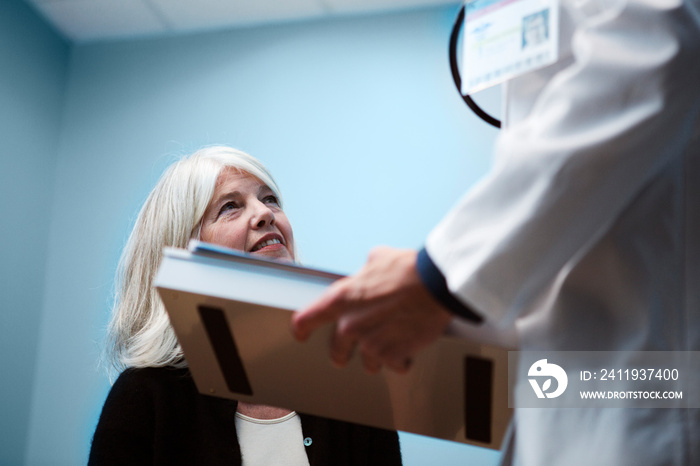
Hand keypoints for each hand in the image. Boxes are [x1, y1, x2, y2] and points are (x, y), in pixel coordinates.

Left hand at [291, 247, 451, 373]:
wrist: (436, 285)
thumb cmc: (408, 269)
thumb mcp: (378, 257)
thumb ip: (366, 270)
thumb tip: (369, 268)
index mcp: (342, 299)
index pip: (307, 320)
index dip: (302, 329)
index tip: (301, 335)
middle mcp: (351, 325)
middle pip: (337, 352)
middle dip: (343, 354)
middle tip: (349, 354)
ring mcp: (372, 344)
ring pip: (368, 363)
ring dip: (377, 357)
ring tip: (390, 346)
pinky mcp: (393, 356)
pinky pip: (394, 366)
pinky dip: (401, 360)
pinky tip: (409, 350)